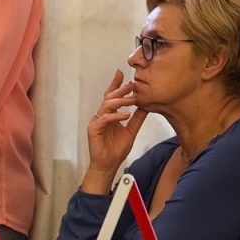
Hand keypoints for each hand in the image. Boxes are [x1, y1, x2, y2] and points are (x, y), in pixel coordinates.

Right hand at [85, 69, 147, 188]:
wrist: (108, 165)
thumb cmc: (116, 150)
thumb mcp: (131, 130)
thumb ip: (137, 118)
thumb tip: (146, 105)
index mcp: (109, 115)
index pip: (111, 96)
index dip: (115, 84)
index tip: (122, 74)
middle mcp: (101, 116)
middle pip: (108, 98)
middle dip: (120, 90)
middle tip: (132, 84)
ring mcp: (96, 123)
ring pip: (106, 106)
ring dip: (120, 101)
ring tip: (132, 99)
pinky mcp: (94, 130)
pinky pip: (104, 119)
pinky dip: (115, 115)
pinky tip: (126, 115)